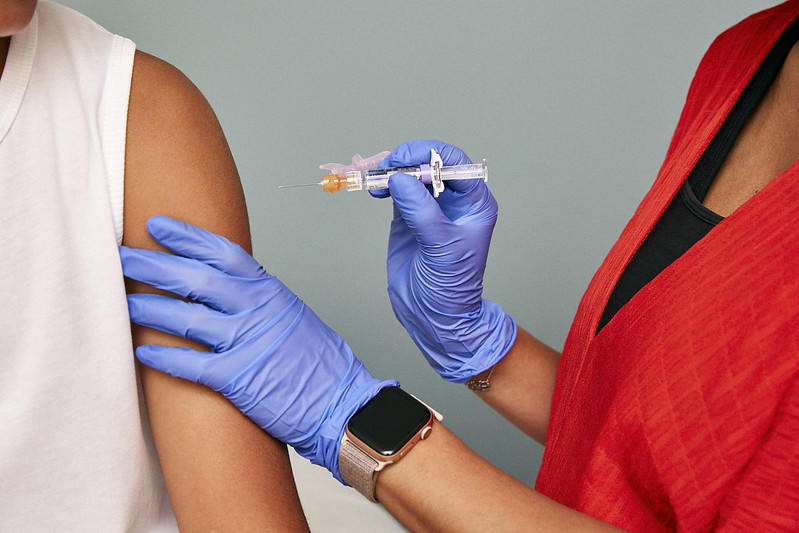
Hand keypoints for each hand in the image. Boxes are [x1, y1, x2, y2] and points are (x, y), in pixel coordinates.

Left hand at [119, 216, 396, 480]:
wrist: (344, 403)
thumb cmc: (320, 364)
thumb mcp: (292, 316)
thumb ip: (259, 301)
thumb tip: (225, 291)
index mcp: (270, 291)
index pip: (223, 253)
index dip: (187, 237)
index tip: (157, 226)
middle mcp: (257, 310)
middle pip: (196, 279)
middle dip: (155, 265)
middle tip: (124, 256)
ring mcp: (247, 343)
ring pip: (187, 317)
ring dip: (150, 307)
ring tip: (124, 300)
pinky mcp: (238, 378)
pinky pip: (191, 364)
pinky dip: (164, 357)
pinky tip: (142, 351)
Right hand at [376, 140, 516, 381]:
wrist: (434, 316)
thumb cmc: (451, 286)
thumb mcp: (442, 247)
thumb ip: (422, 211)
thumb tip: (400, 179)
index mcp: (475, 203)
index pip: (455, 163)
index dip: (429, 155)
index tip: (404, 161)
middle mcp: (454, 200)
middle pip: (430, 163)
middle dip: (406, 160)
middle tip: (384, 167)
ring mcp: (430, 207)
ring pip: (410, 173)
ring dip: (391, 170)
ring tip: (375, 179)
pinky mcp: (408, 216)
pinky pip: (396, 189)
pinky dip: (383, 183)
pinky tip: (375, 188)